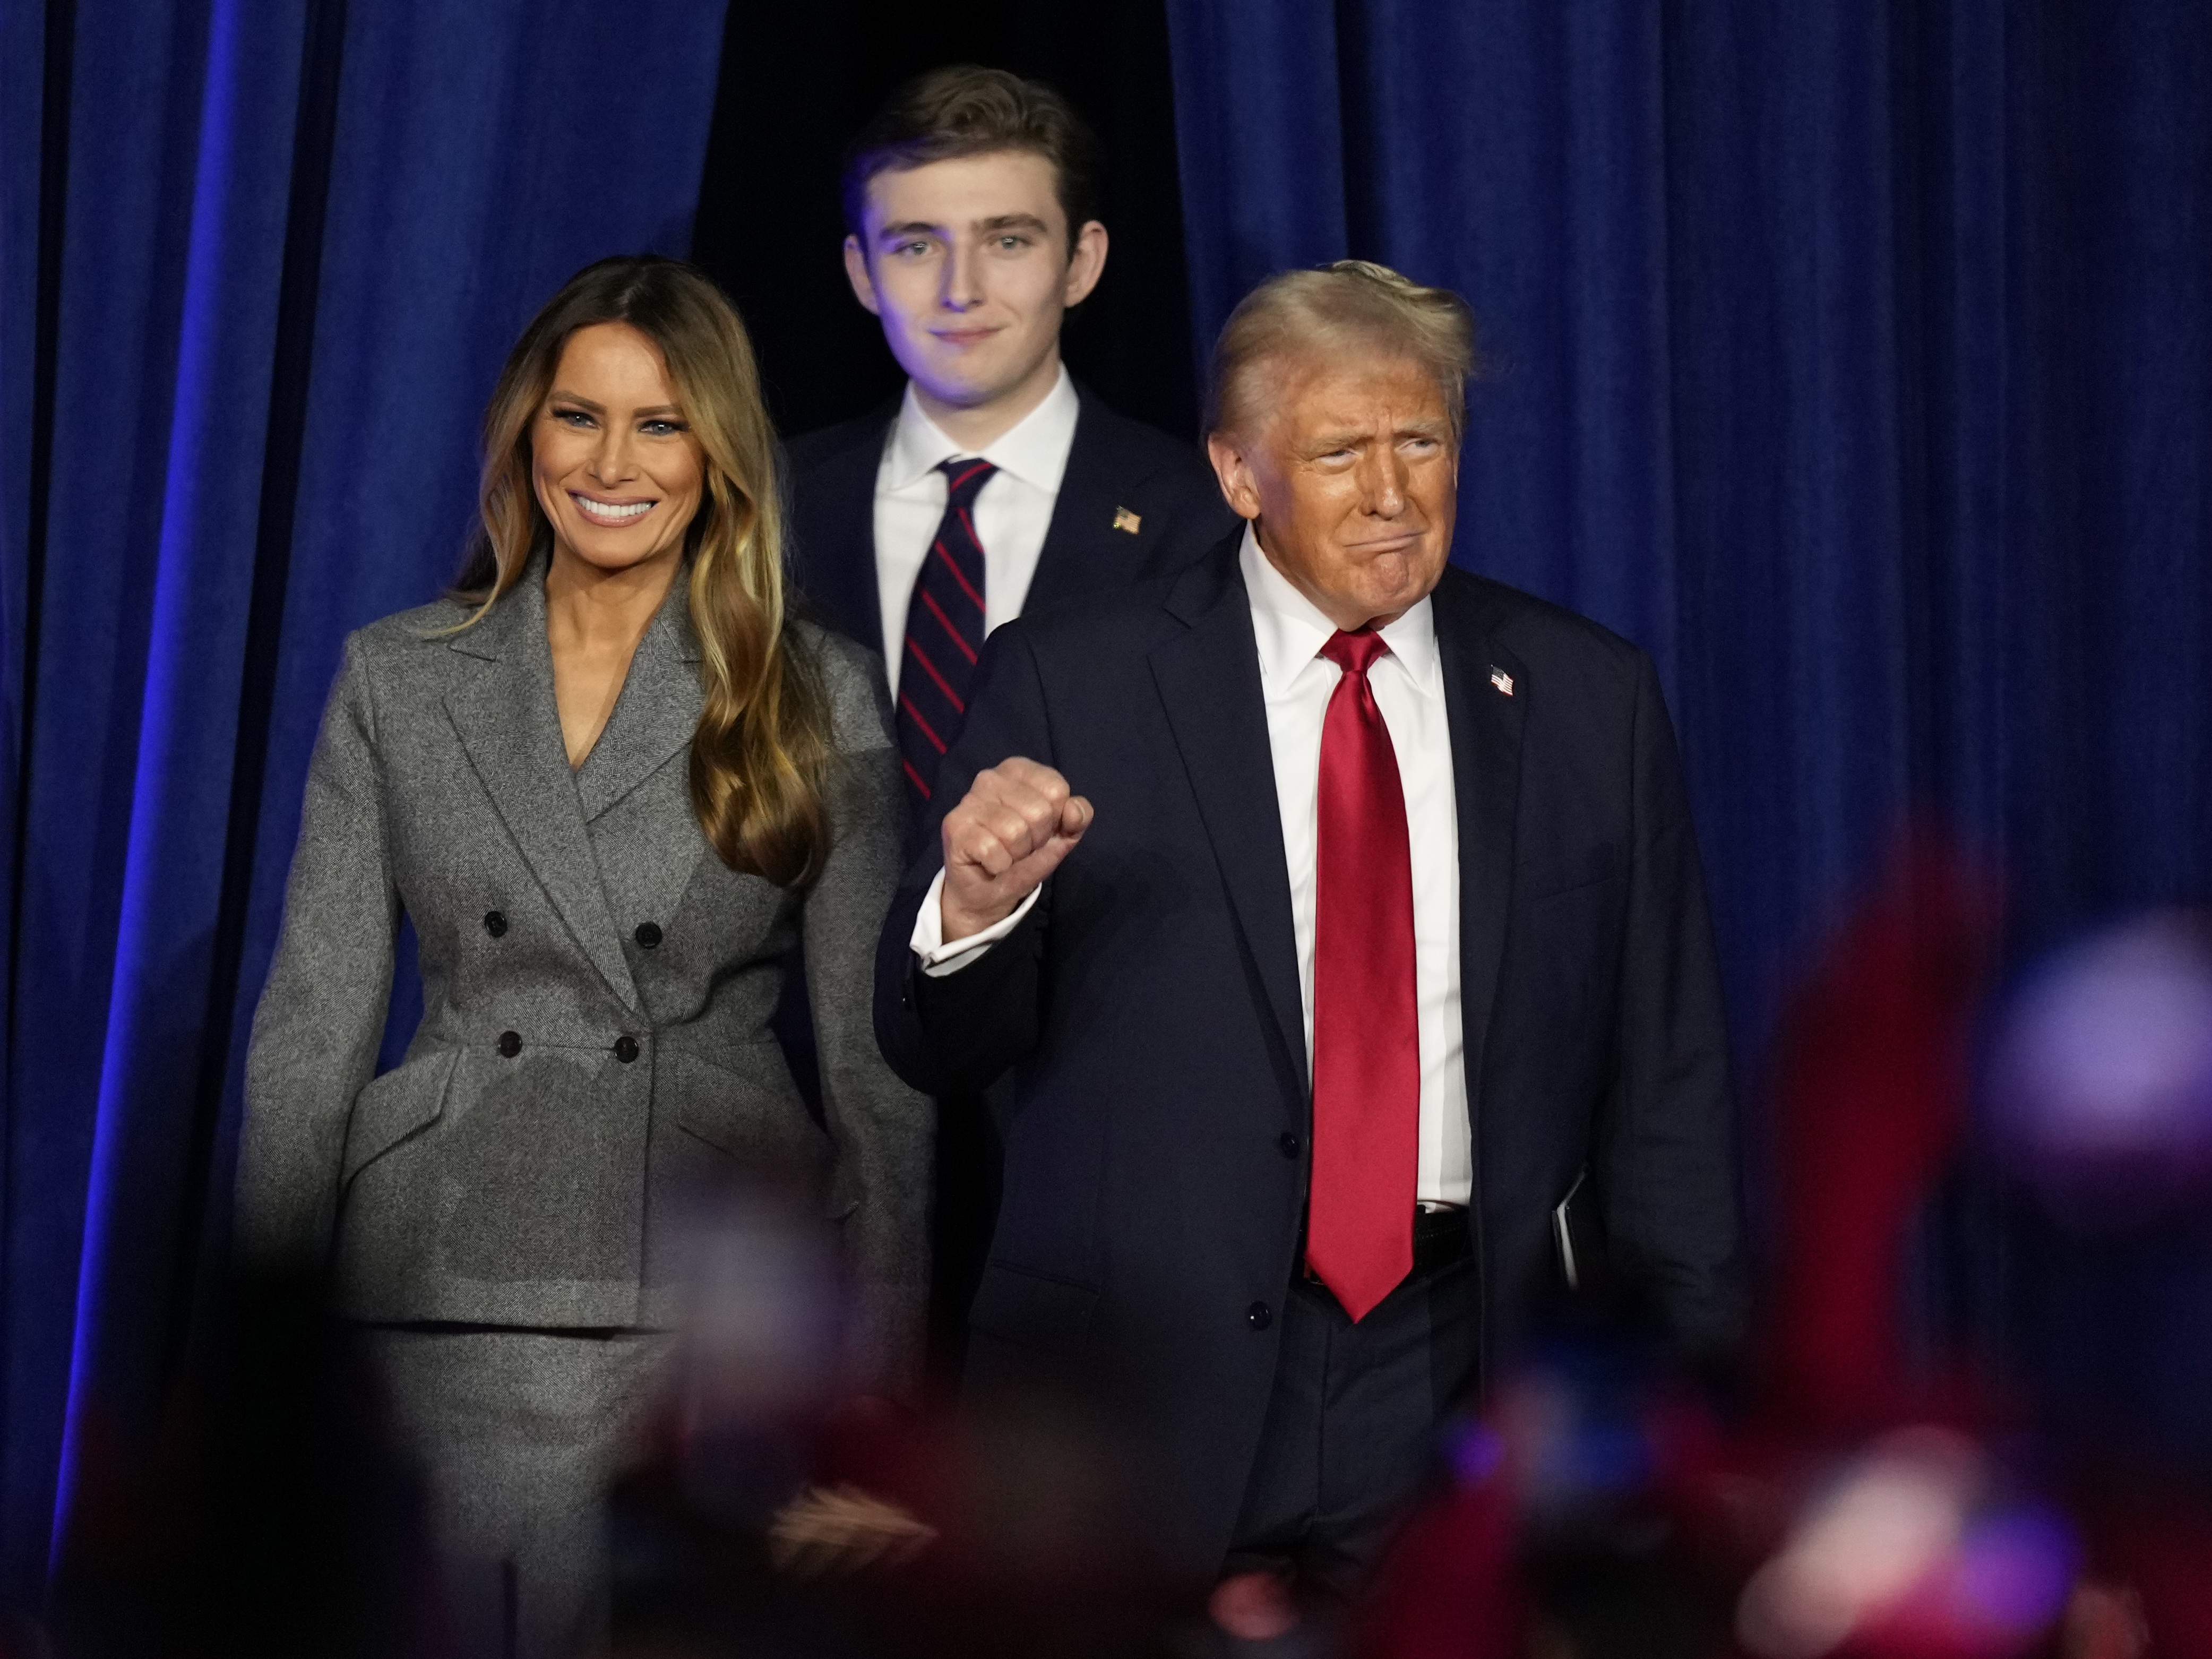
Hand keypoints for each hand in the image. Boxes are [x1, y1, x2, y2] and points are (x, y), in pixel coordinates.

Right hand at [940, 758, 1092, 942]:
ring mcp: (968, 801)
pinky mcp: (954, 827)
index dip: (1056, 819)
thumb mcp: (1061, 835)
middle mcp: (990, 778)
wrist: (987, 890)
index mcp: (1018, 770)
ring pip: (1015, 832)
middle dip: (1036, 840)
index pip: (1057, 789)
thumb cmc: (1023, 855)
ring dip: (1016, 855)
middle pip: (1039, 811)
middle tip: (1020, 846)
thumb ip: (1078, 817)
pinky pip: (994, 851)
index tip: (1040, 829)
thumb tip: (1074, 810)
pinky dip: (999, 866)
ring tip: (1005, 854)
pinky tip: (989, 862)